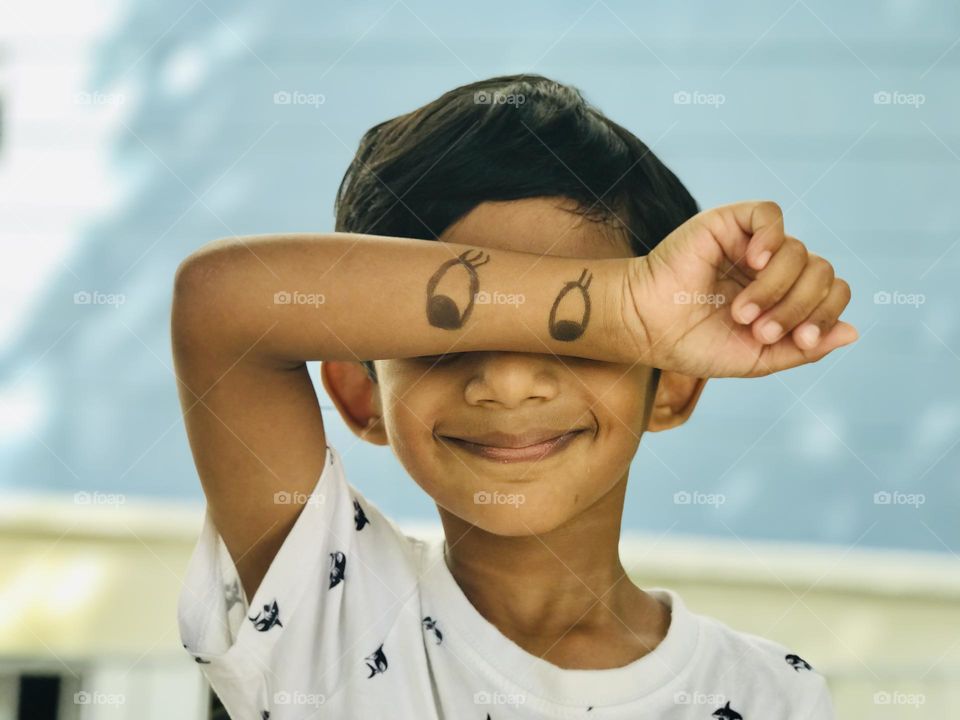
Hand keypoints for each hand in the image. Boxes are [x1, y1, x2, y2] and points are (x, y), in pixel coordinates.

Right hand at [620, 201, 857, 377]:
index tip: (799, 340)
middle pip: (822, 272)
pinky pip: (771, 215)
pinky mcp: (730, 222)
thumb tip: (854, 332)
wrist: (646, 327)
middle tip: (760, 330)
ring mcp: (752, 243)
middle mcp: (772, 268)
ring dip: (774, 289)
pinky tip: (752, 262)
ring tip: (740, 312)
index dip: (825, 315)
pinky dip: (772, 238)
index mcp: (783, 298)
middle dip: (798, 307)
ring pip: (798, 251)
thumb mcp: (757, 359)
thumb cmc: (693, 344)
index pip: (831, 293)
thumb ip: (804, 349)